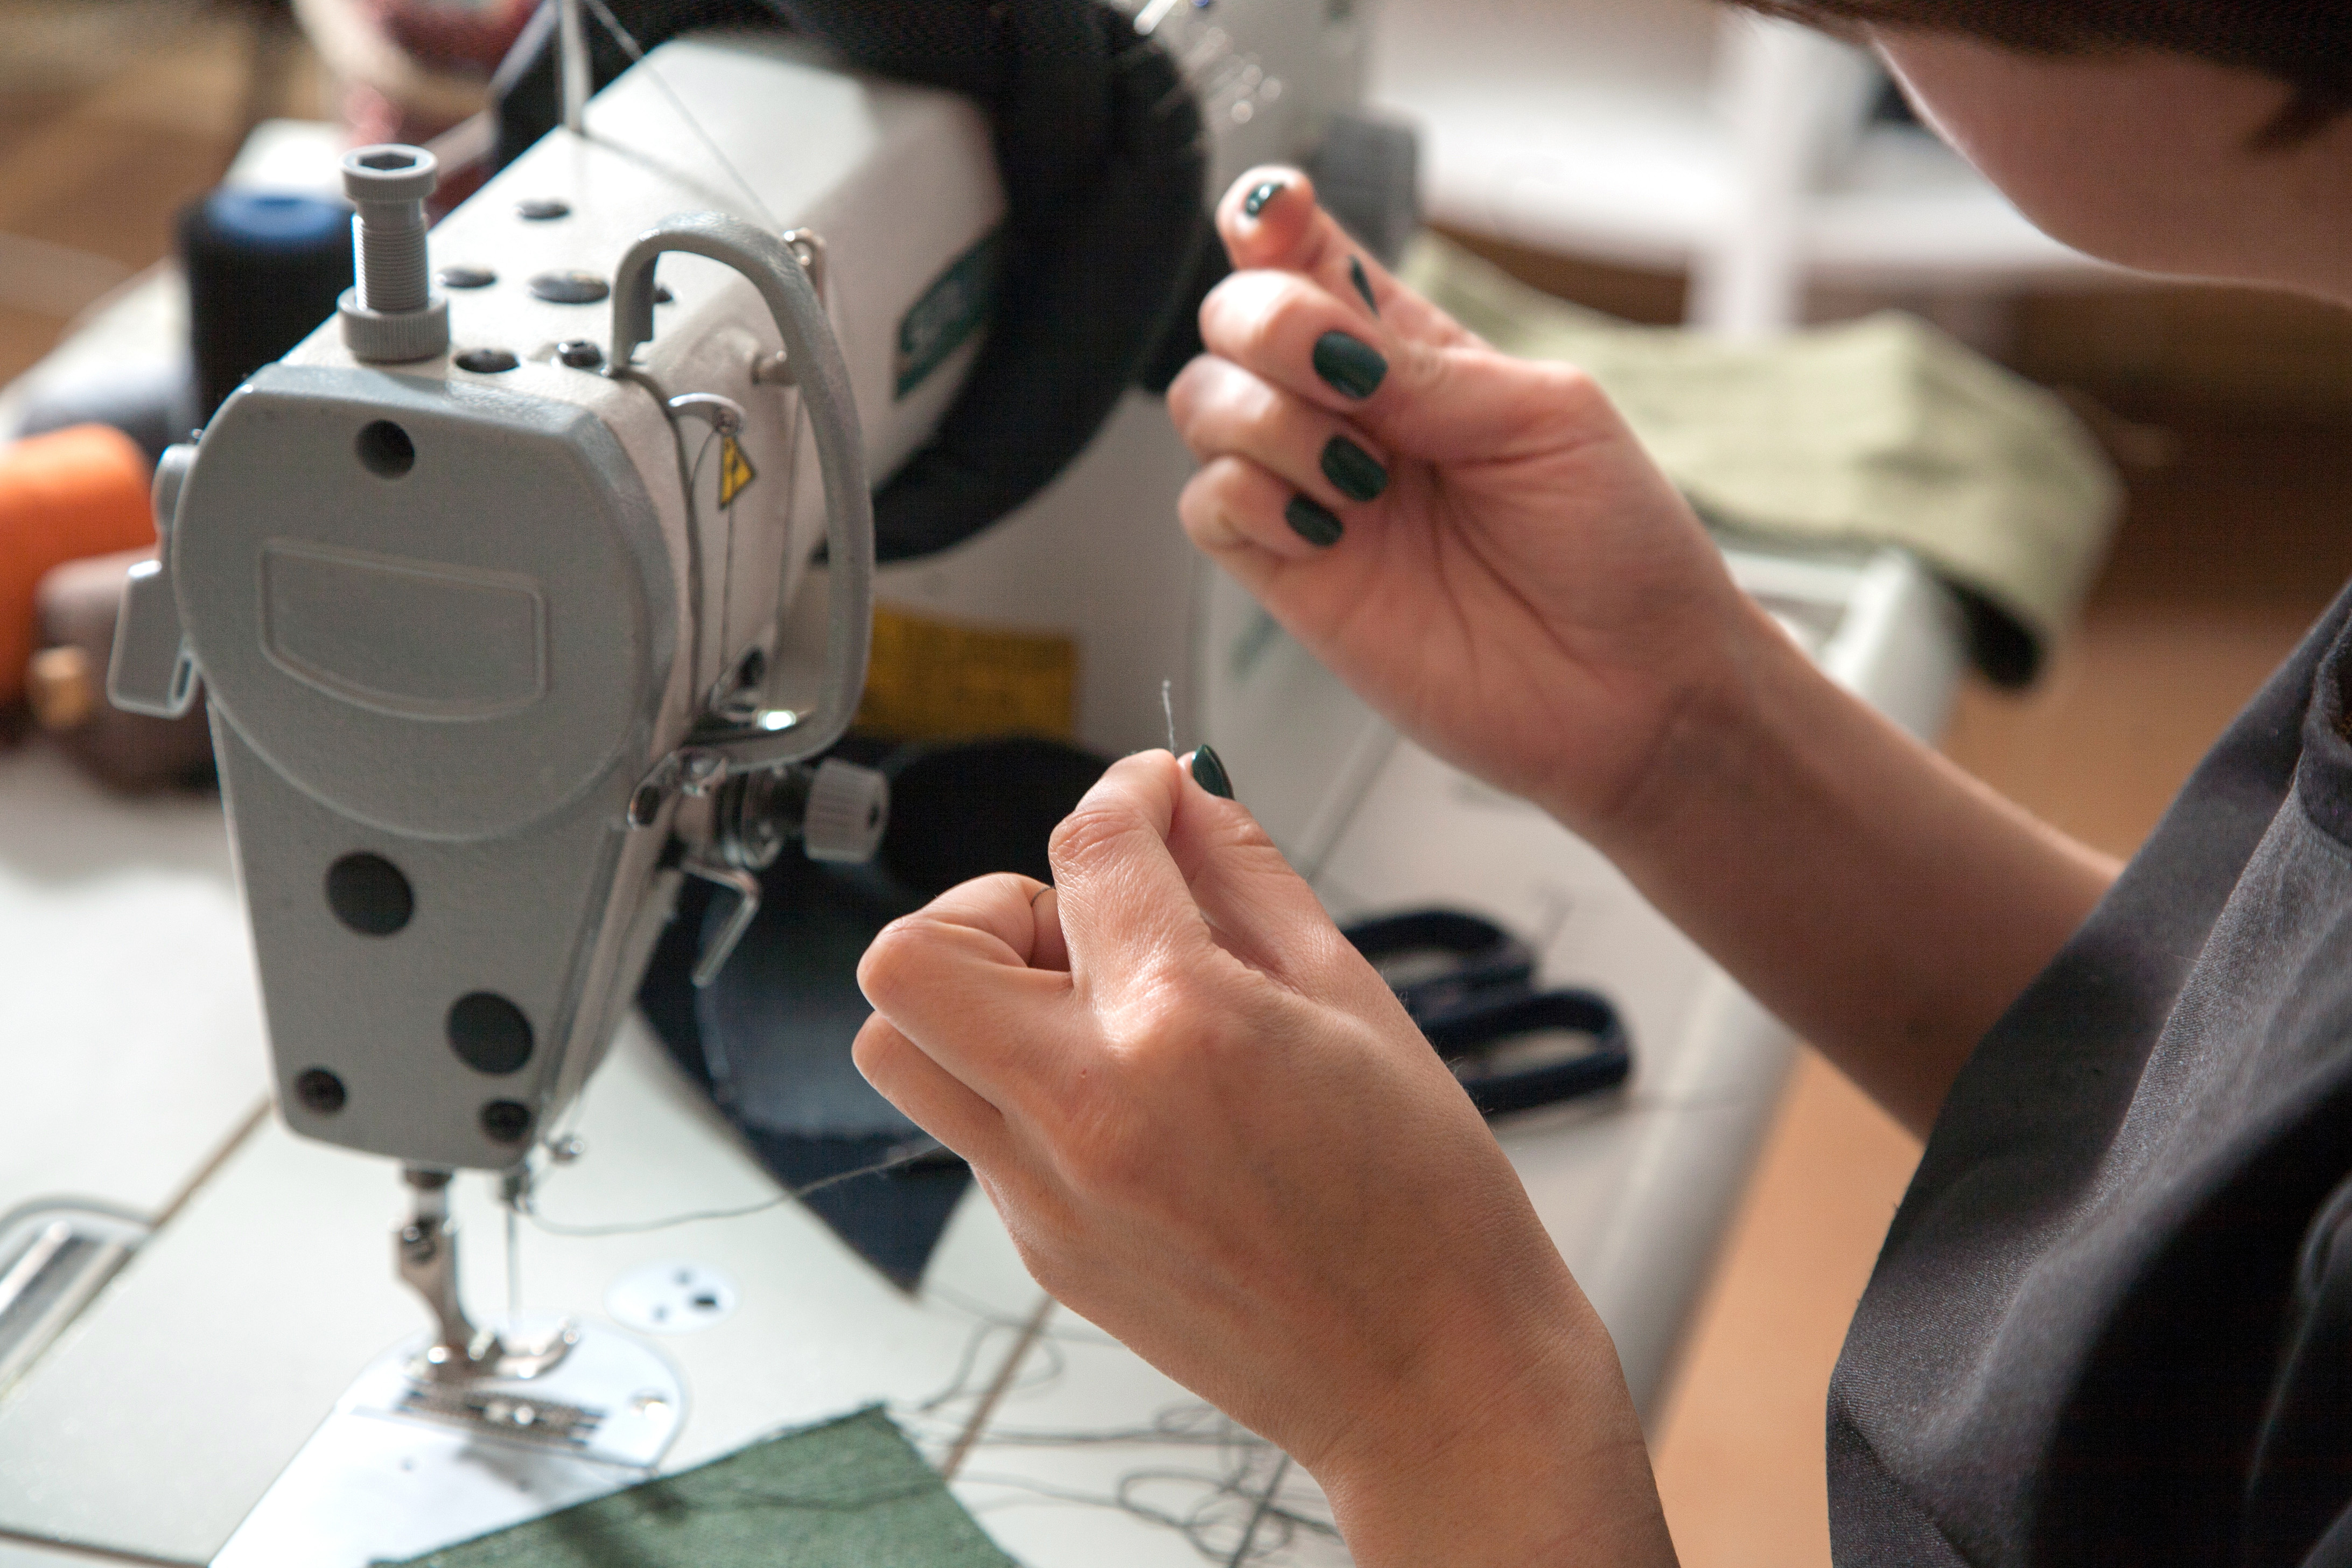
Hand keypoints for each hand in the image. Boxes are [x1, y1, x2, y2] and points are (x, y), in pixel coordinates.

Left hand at [855, 753, 1674, 1565]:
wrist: (1432, 1382)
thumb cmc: (1425, 1208)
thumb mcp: (1355, 999)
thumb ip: (1247, 878)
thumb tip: (1182, 800)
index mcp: (1184, 1026)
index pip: (1088, 848)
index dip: (1123, 793)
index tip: (1148, 797)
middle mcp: (1087, 1110)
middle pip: (916, 952)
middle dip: (992, 901)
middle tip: (1083, 923)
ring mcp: (1046, 1192)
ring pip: (899, 1046)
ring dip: (970, 995)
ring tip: (1081, 1011)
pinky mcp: (1040, 1249)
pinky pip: (969, 1127)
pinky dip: (1020, 1081)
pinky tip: (1125, 1096)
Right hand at [1168, 169, 1776, 837]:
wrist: (1635, 693)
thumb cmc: (1619, 551)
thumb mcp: (1544, 418)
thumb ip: (1423, 368)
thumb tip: (1322, 332)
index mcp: (1415, 352)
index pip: (1308, 258)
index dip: (1272, 223)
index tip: (1277, 218)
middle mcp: (1349, 413)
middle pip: (1233, 320)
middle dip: (1264, 324)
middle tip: (1344, 377)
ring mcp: (1312, 493)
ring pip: (1202, 404)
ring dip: (1264, 418)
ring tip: (1360, 476)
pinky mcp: (1291, 577)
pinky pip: (1208, 506)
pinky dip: (1247, 499)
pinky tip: (1328, 529)